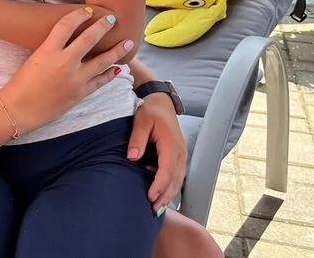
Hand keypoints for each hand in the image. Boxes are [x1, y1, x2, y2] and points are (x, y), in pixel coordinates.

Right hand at [0, 9, 132, 135]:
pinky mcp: (80, 93)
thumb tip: (70, 40)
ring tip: (128, 43)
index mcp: (48, 50)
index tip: (87, 11)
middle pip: (89, 39)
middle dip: (102, 27)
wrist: (19, 109)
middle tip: (112, 19)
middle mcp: (63, 62)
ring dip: (116, 51)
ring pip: (102, 61)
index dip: (79, 15)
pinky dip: (110, 74)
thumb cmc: (22, 83)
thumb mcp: (34, 58)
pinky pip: (100, 81)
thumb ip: (52, 49)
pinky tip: (118, 69)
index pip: (67, 25)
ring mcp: (74, 79)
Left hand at [127, 92, 186, 212]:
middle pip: (175, 180)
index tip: (150, 197)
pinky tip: (158, 192)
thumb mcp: (141, 121)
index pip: (167, 170)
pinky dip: (170, 186)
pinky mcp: (178, 156)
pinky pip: (176, 175)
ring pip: (178, 180)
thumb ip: (137, 139)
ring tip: (156, 207)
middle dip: (165, 196)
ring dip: (169, 194)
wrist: (161, 102)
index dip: (159, 185)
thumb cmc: (151, 110)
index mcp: (172, 144)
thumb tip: (132, 157)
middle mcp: (180, 152)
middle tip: (153, 210)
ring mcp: (181, 155)